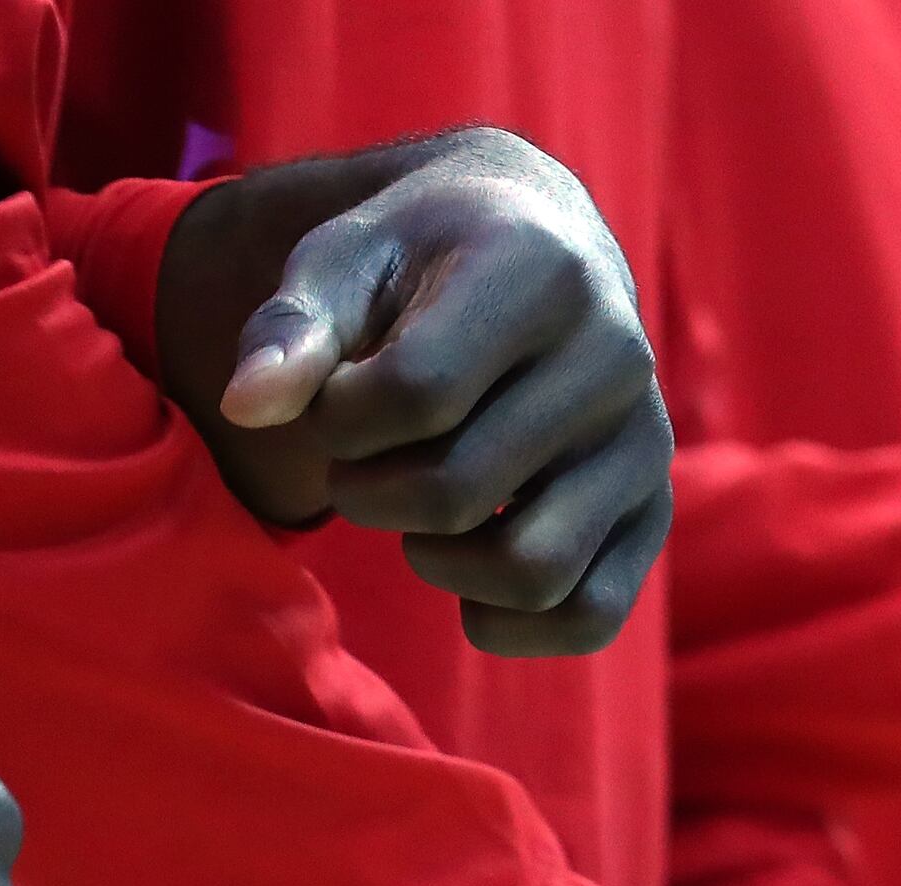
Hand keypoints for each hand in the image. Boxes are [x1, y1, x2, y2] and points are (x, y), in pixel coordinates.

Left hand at [148, 129, 674, 655]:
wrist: (527, 247)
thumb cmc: (414, 262)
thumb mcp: (341, 264)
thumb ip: (290, 331)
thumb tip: (248, 406)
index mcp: (540, 269)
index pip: (416, 393)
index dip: (339, 419)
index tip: (333, 397)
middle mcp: (616, 352)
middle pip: (455, 492)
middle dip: (369, 492)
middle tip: (362, 458)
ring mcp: (643, 438)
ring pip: (530, 571)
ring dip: (438, 560)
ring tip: (420, 507)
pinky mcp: (652, 509)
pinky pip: (588, 616)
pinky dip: (509, 622)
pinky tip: (466, 576)